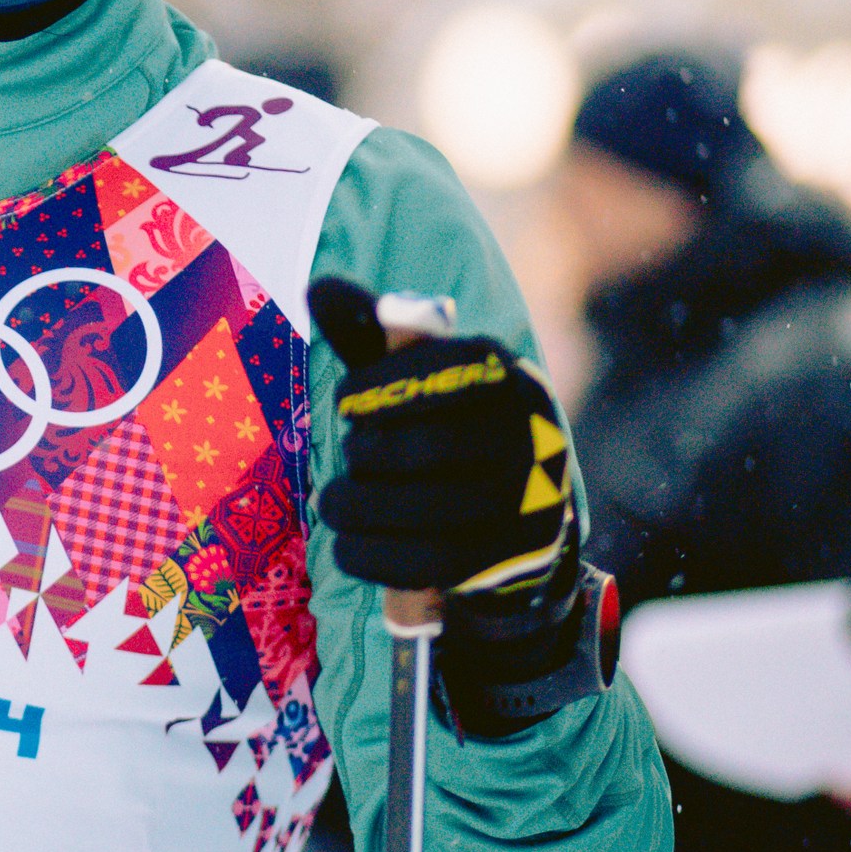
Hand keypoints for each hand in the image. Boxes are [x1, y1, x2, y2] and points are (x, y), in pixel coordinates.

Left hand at [309, 276, 603, 733]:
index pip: (447, 369)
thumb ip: (370, 334)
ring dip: (356, 507)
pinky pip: (425, 564)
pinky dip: (370, 555)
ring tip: (334, 502)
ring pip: (422, 511)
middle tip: (350, 454)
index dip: (381, 387)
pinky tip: (347, 543)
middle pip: (428, 449)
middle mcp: (529, 438)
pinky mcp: (505, 561)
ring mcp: (525, 505)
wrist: (508, 514)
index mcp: (506, 379)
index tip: (347, 401)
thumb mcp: (414, 376)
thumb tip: (321, 287)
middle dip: (366, 454)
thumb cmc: (441, 426)